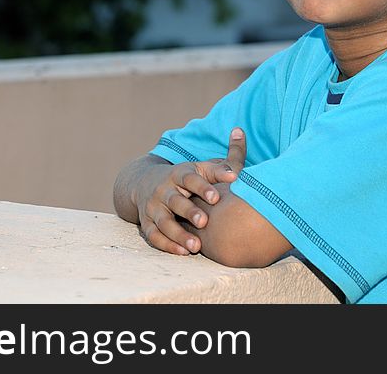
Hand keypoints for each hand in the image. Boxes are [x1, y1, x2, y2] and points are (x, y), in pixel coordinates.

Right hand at [138, 127, 247, 255]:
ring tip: (196, 246)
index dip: (203, 187)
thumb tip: (241, 134)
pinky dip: (167, 245)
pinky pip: (154, 236)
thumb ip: (222, 161)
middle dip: (189, 211)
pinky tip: (183, 252)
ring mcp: (153, 208)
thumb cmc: (185, 178)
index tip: (217, 197)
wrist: (145, 183)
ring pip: (163, 222)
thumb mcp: (201, 168)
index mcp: (179, 174)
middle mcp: (164, 190)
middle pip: (175, 201)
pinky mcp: (147, 223)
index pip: (190, 179)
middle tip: (204, 222)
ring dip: (178, 234)